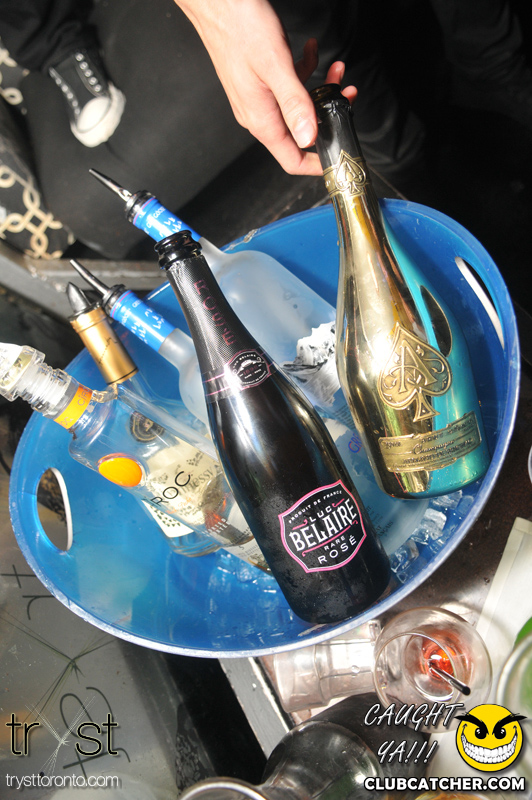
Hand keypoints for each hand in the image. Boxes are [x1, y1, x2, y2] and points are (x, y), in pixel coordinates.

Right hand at [174, 0, 355, 174]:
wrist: (215, 1)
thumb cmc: (239, 26)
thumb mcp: (275, 66)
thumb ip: (294, 104)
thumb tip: (308, 137)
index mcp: (261, 119)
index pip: (291, 160)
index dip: (317, 163)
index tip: (337, 154)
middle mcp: (258, 114)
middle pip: (299, 132)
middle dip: (326, 115)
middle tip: (345, 97)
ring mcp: (258, 98)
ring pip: (296, 105)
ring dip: (319, 88)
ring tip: (334, 69)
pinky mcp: (258, 81)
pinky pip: (288, 86)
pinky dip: (304, 70)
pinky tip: (310, 51)